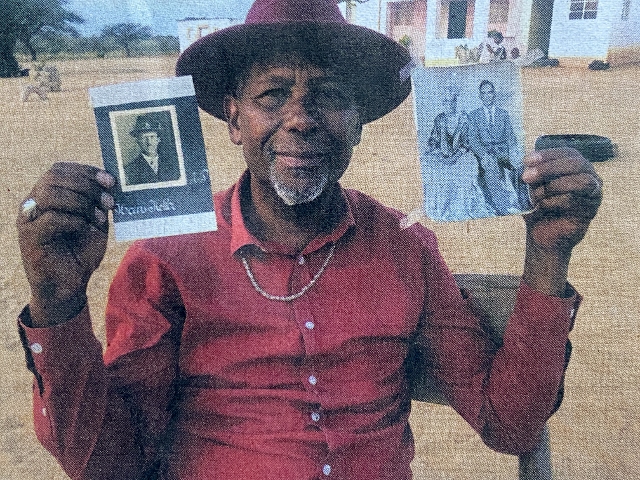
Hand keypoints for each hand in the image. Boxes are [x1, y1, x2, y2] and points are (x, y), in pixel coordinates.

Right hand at [17, 163, 114, 325]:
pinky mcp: (29, 237)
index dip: (86, 171)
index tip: (110, 180)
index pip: (60, 169)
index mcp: (48, 195)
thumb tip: (109, 181)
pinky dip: (74, 220)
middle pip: (54, 176)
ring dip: (81, 202)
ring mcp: (28, 219)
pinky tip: (86, 229)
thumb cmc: (81, 252)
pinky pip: (50, 219)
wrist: (69, 286)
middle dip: (87, 185)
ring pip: (50, 193)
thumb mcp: (95, 221)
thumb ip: (98, 201)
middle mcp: (33, 202)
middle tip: (109, 201)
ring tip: (99, 217)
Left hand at [522, 148, 601, 252]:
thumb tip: (524, 162)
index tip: (527, 160)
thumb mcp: (533, 185)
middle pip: (576, 163)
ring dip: (553, 186)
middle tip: (526, 177)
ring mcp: (593, 193)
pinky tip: (541, 206)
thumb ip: (532, 171)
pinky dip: (554, 202)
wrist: (542, 234)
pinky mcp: (591, 211)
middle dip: (549, 168)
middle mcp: (589, 176)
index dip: (548, 154)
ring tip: (534, 195)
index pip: (567, 153)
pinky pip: (575, 201)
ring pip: (582, 181)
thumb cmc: (538, 205)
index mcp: (575, 166)